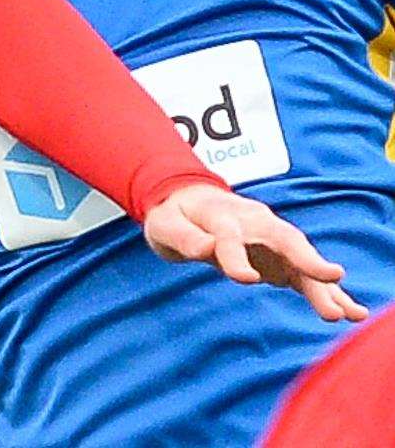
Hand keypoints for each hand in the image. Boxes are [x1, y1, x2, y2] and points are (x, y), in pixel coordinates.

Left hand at [144, 184, 367, 322]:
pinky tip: (350, 312)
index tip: (246, 279)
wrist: (189, 202)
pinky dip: (327, 292)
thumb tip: (208, 249)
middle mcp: (254, 222)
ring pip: (301, 259)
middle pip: (283, 239)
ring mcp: (271, 238)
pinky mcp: (280, 257)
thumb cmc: (175, 216)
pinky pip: (305, 275)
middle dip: (306, 259)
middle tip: (331, 278)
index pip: (229, 236)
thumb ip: (185, 237)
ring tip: (348, 312)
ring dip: (325, 285)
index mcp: (221, 215)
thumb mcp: (165, 225)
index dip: (236, 257)